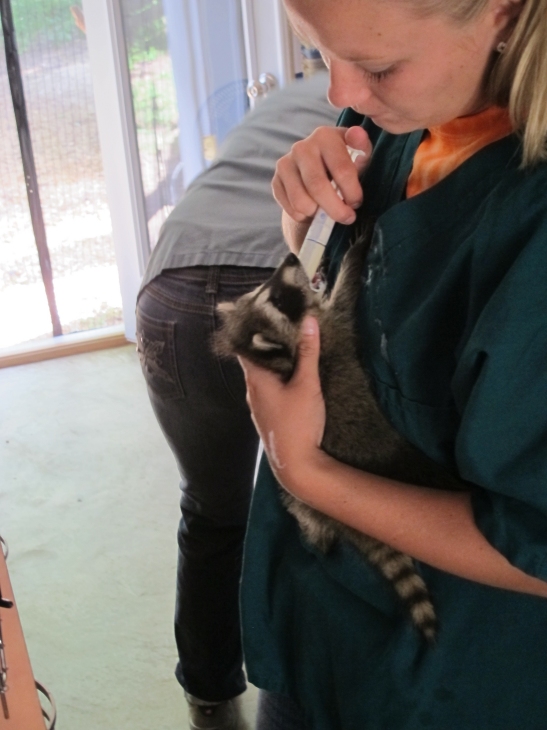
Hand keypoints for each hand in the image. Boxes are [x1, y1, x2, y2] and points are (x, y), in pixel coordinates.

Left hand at [238, 316, 325, 490]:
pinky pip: (268, 387)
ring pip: (262, 374)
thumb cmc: (297, 423)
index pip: (244, 346)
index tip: (262, 312)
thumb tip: (309, 320)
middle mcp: (251, 390)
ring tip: (289, 341)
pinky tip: (292, 371)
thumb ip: (308, 352)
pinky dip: (277, 375)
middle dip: (266, 341)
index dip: (251, 328)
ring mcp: (258, 404)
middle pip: (254, 358)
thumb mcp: (307, 384)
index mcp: (255, 379)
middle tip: (282, 321)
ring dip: (273, 359)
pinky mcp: (268, 414)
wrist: (296, 465)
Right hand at [272, 125, 371, 229]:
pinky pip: (291, 208)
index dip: (352, 192)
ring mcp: (285, 164)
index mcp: (324, 136)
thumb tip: (357, 134)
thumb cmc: (343, 162)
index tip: (357, 203)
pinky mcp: (275, 181)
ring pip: (301, 202)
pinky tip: (313, 209)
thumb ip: (362, 147)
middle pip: (317, 187)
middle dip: (336, 209)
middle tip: (347, 218)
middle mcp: (301, 147)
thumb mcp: (358, 154)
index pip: (341, 169)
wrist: (316, 169)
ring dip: (318, 213)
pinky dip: (304, 216)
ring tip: (328, 211)